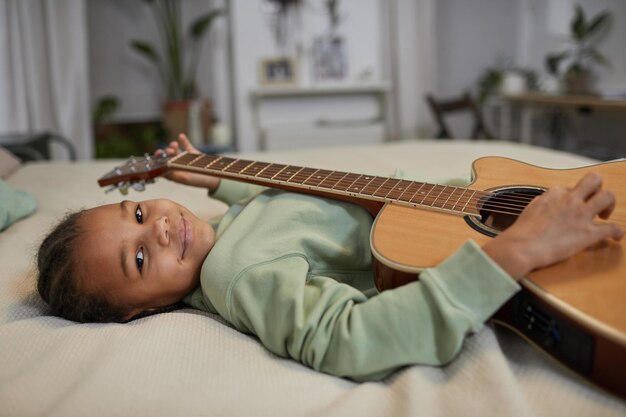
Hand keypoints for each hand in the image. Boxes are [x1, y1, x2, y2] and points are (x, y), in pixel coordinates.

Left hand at [155, 133, 220, 191]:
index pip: (161, 166)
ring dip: (172, 146)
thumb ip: (173, 174)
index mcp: (173, 173)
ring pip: (175, 150)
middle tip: (165, 150)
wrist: (214, 177)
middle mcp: (177, 165)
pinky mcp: (193, 153)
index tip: (156, 155)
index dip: (157, 160)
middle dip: (164, 152)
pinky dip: (183, 140)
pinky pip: (186, 145)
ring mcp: (185, 158)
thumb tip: (161, 168)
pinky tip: (181, 136)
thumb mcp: (184, 179)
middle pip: (167, 156)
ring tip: (174, 144)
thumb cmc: (198, 181)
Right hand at [483, 172, 623, 279]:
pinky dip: (618, 232)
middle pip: (594, 180)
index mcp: (555, 193)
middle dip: (598, 188)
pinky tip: (617, 237)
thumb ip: (545, 202)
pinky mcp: (588, 233)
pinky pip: (613, 228)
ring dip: (610, 205)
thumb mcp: (532, 208)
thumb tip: (551, 203)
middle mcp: (571, 200)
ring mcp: (581, 215)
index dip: (572, 198)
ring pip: (608, 197)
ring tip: (604, 215)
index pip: (571, 188)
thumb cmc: (522, 232)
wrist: (522, 247)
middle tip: (595, 203)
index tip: (568, 208)